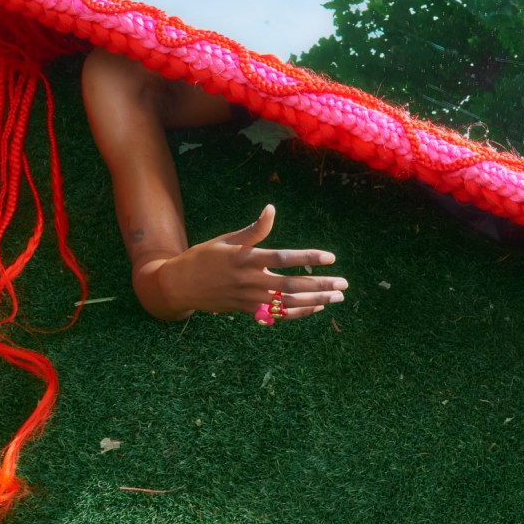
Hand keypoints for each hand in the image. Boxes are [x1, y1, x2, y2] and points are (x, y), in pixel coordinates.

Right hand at [134, 204, 346, 321]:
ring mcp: (249, 299)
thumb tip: (271, 209)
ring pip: (288, 303)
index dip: (308, 259)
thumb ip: (254, 230)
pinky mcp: (248, 311)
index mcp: (246, 258)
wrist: (180, 286)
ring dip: (315, 301)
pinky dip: (298, 313)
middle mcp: (250, 280)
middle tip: (343, 283)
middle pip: (292, 285)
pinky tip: (316, 307)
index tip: (330, 258)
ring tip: (337, 297)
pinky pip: (278, 315)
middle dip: (320, 285)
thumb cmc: (205, 257)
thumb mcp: (228, 239)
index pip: (284, 259)